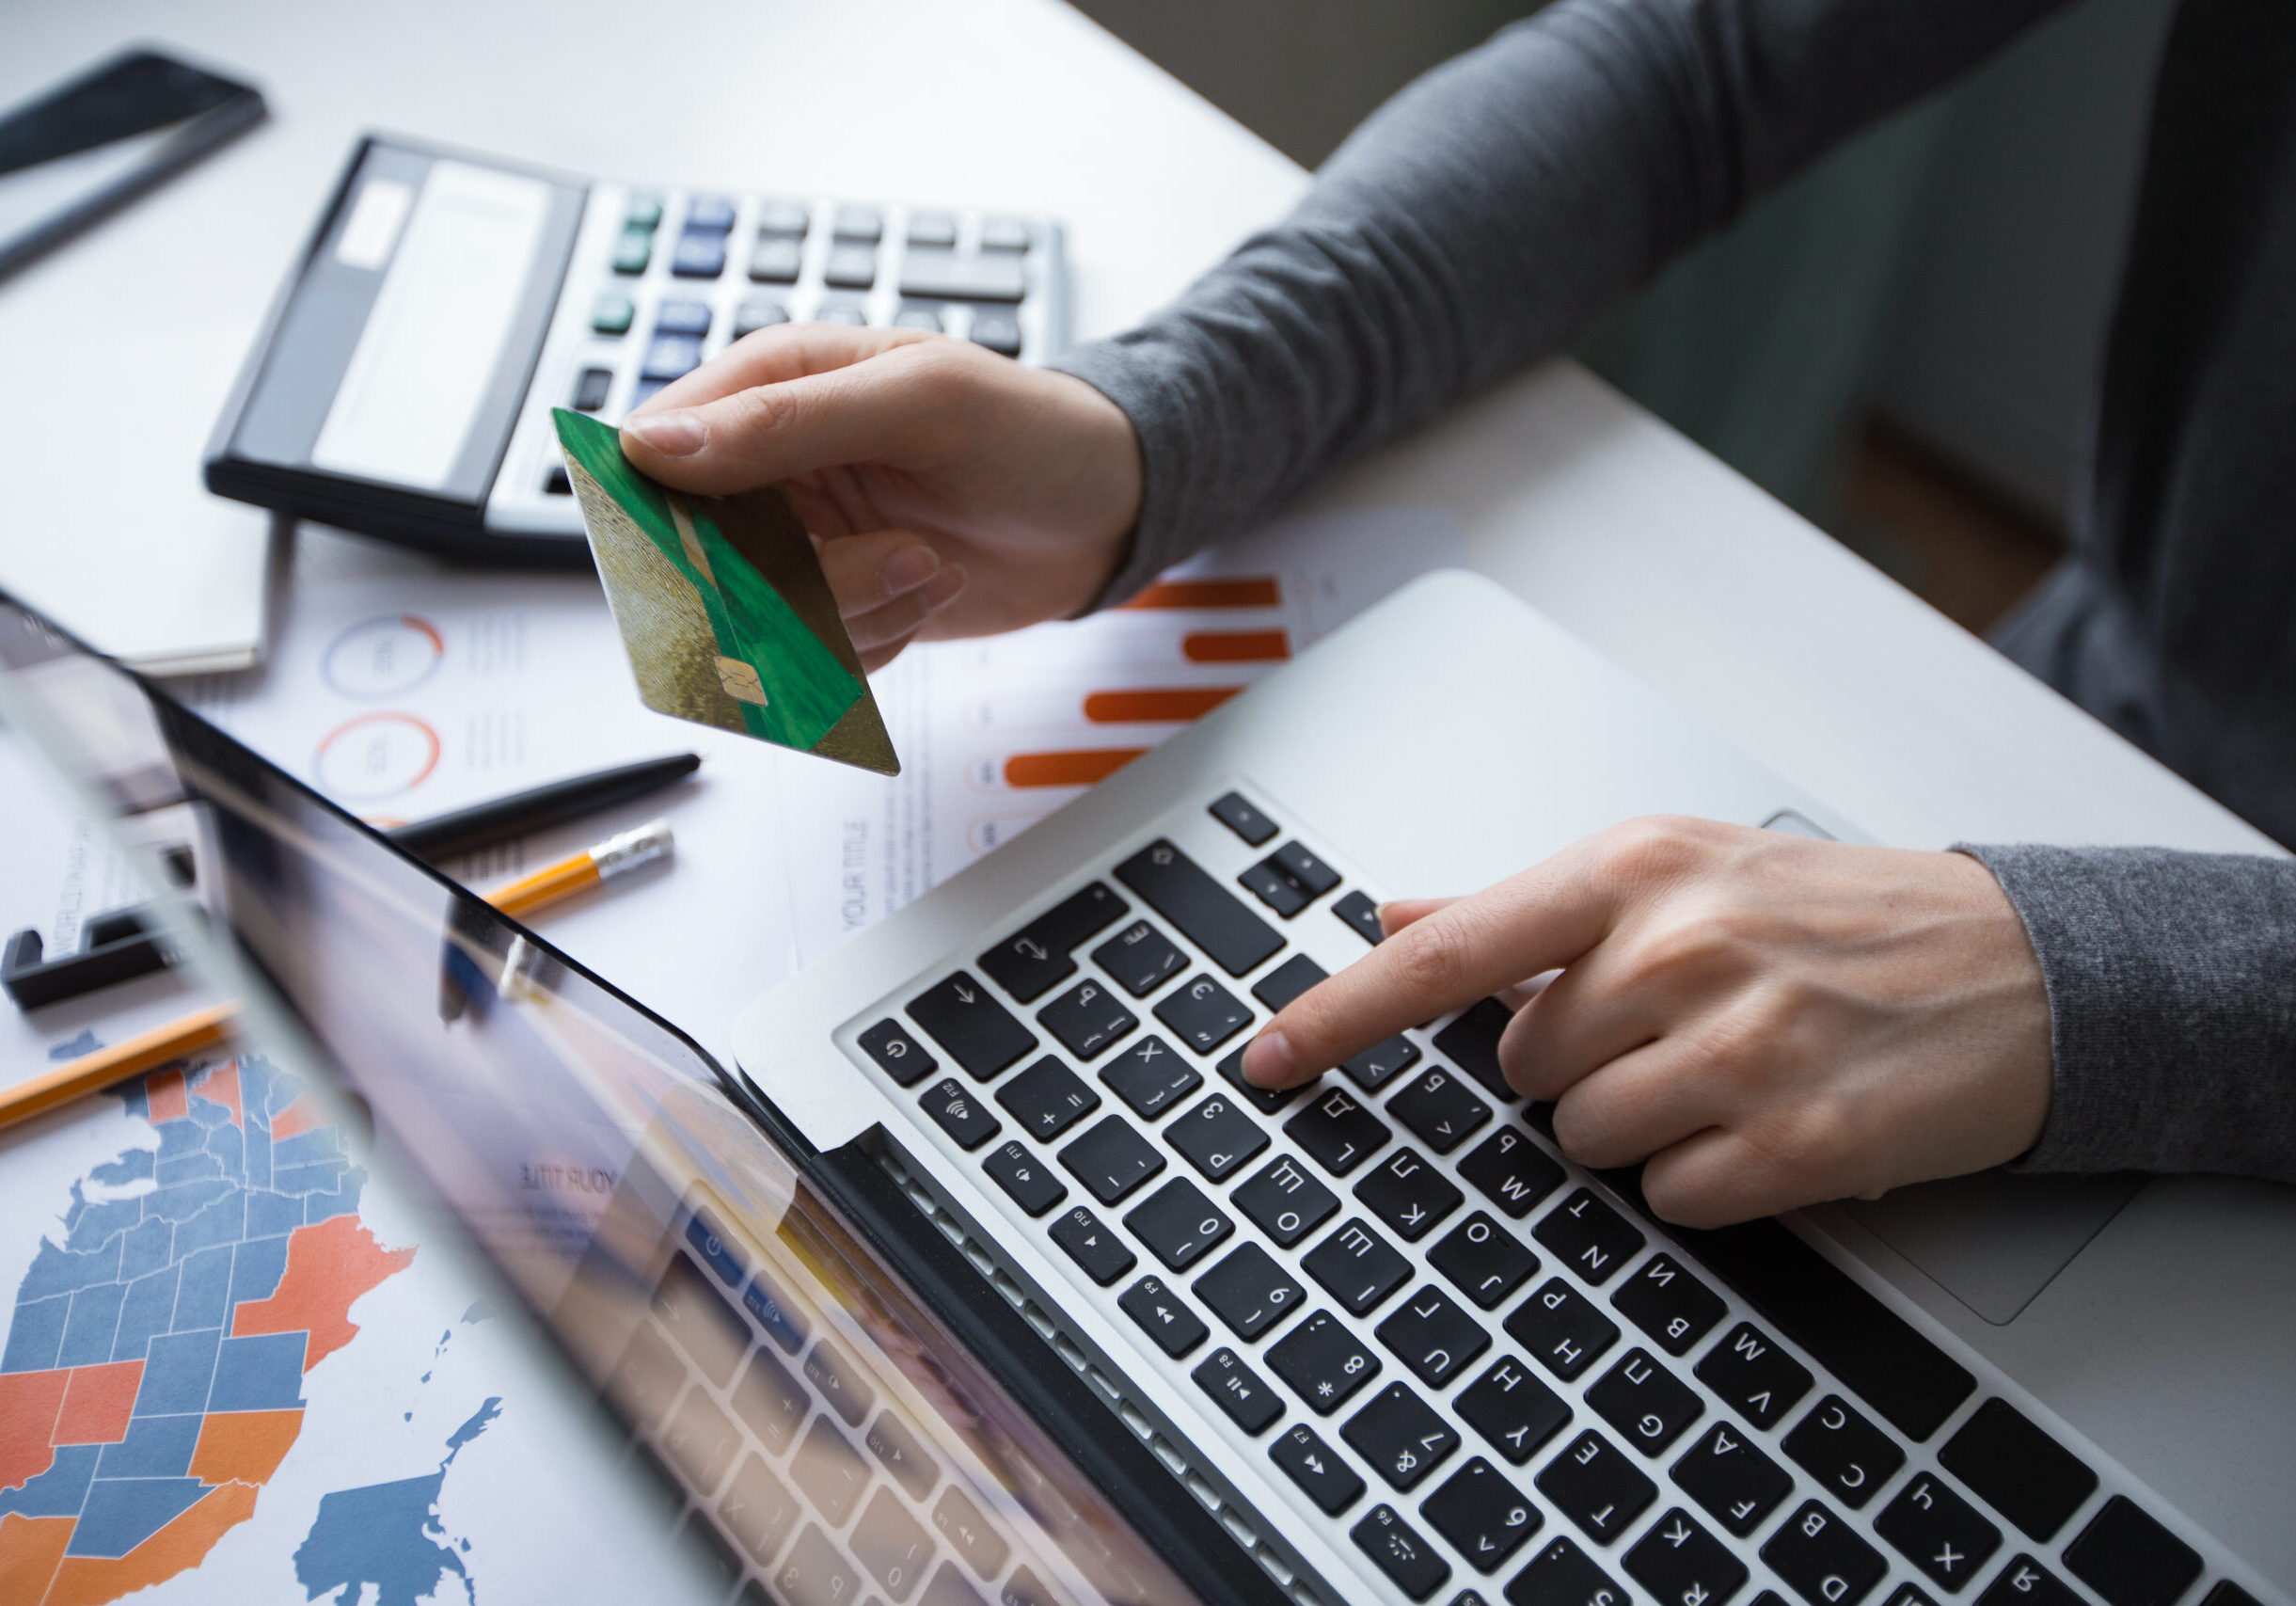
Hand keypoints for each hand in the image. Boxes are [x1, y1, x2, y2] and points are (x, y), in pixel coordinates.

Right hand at [621, 325, 1142, 670]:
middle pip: (697, 561)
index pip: (653, 453)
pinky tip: (928, 590)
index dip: (671, 511)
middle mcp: (766, 471)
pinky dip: (876, 642)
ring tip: (928, 562)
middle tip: (891, 554)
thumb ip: (786, 420)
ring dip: (854, 612)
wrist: (1106, 507)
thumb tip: (659, 445)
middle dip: (792, 583)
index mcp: (767, 387)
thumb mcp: (922, 400)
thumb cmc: (1031, 428)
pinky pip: (809, 660)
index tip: (733, 547)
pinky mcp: (833, 607)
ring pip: (755, 624)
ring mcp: (797, 544)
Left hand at [1240, 817, 2052, 1226]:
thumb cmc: (1831, 912)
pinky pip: (1669, 1196)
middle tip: (1678, 1026)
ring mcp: (1738, 1046)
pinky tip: (1771, 1116)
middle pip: (1522, 1072)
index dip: (1339, 1015)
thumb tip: (1392, 909)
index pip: (1446, 954)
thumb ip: (1520, 904)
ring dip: (1642, 1125)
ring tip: (1732, 1066)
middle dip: (1580, 1065)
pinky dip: (1707, 1176)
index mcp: (1630, 871)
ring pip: (1583, 1141)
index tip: (1264, 1058)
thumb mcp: (1672, 869)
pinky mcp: (1797, 1141)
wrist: (2014, 965)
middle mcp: (1676, 948)